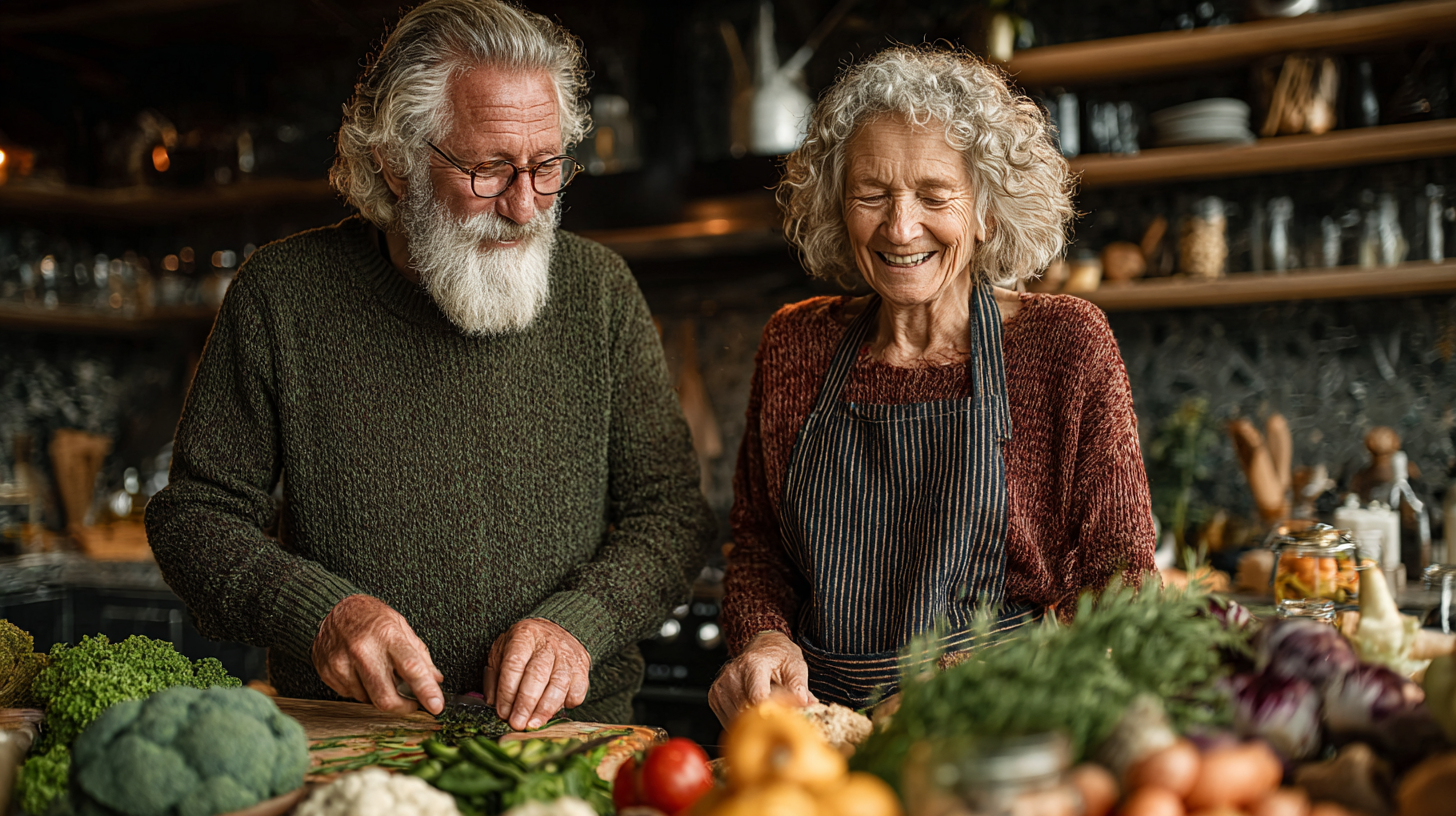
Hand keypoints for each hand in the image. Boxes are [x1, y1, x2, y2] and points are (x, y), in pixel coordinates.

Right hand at [311, 594, 443, 715]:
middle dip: (403, 707)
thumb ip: (420, 655)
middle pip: (386, 697)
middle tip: (411, 703)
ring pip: (368, 700)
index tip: (436, 705)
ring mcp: (342, 663)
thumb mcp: (402, 627)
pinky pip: (351, 696)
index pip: (411, 667)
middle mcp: (363, 650)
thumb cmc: (372, 617)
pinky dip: (362, 690)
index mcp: (388, 636)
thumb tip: (435, 679)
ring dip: (379, 695)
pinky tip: (361, 672)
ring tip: (379, 673)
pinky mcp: (328, 672)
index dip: (426, 690)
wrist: (335, 609)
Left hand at [485, 618, 590, 729]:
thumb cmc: (523, 646)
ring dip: (545, 709)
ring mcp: (568, 654)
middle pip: (537, 674)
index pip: (514, 664)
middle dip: (526, 703)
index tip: (503, 712)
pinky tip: (554, 711)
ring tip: (534, 724)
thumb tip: (494, 704)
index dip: (507, 691)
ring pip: (559, 684)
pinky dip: (567, 703)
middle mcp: (548, 643)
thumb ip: (495, 678)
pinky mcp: (582, 667)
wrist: (551, 631)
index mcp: (524, 636)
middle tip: (518, 723)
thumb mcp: (501, 652)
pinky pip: (578, 690)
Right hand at [708, 630, 816, 726]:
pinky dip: (741, 722)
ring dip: (752, 723)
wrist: (762, 646)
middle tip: (778, 716)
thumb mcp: (795, 665)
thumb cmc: (778, 656)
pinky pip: (728, 720)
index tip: (784, 719)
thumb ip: (800, 686)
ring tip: (764, 709)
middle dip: (764, 720)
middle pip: (746, 711)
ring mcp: (721, 685)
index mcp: (753, 664)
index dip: (772, 713)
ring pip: (736, 719)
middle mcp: (732, 673)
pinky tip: (751, 711)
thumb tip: (806, 704)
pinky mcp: (715, 696)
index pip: (757, 697)